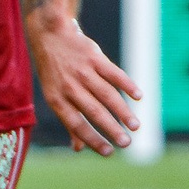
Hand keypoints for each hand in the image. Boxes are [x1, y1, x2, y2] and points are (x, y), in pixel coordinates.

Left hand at [28, 7, 139, 154]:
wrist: (50, 36)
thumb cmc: (55, 73)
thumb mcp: (54, 95)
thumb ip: (68, 121)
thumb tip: (78, 148)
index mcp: (56, 99)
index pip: (76, 124)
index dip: (93, 139)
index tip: (109, 152)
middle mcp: (69, 86)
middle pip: (94, 111)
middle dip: (111, 129)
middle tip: (127, 143)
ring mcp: (82, 71)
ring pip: (106, 94)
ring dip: (123, 111)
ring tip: (136, 126)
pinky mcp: (94, 57)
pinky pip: (113, 73)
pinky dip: (127, 84)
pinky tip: (139, 96)